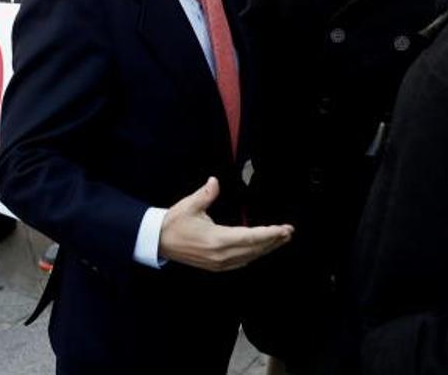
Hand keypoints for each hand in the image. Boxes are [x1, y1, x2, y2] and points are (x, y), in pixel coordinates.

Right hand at [157, 177, 292, 271]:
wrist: (158, 241)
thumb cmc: (174, 223)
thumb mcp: (189, 205)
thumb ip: (206, 194)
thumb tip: (215, 182)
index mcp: (217, 239)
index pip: (251, 237)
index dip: (270, 234)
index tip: (284, 229)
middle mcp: (221, 255)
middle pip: (254, 250)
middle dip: (274, 241)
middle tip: (289, 233)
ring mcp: (219, 263)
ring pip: (250, 257)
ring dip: (266, 249)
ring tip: (279, 240)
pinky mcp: (216, 266)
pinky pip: (241, 262)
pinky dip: (253, 255)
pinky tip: (260, 249)